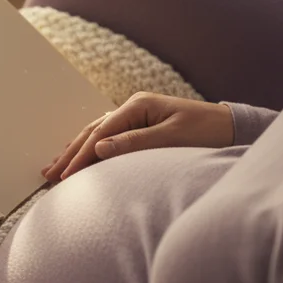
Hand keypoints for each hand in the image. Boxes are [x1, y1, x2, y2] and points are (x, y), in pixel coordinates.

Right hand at [42, 92, 234, 181]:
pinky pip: (108, 137)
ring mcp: (136, 115)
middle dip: (69, 154)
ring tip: (54, 166)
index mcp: (138, 105)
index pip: (100, 134)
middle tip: (48, 174)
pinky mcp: (141, 126)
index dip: (80, 156)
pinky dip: (90, 149)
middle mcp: (133, 107)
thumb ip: (133, 143)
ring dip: (74, 151)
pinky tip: (79, 155)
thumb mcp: (171, 139)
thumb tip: (97, 149)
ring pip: (96, 134)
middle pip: (92, 132)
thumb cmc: (207, 132)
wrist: (233, 127)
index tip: (65, 177)